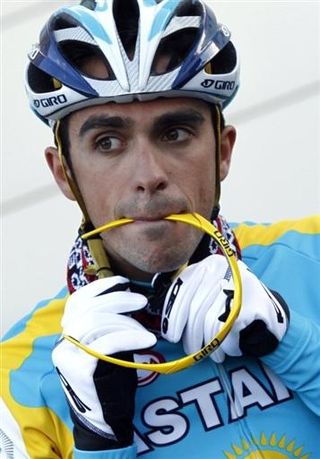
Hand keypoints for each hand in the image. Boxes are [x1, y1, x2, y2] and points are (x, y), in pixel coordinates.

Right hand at [52, 276, 155, 449]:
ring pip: (96, 323)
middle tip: (142, 300)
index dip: (99, 288)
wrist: (105, 418)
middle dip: (118, 300)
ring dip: (127, 321)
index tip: (122, 281)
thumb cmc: (109, 379)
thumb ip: (107, 324)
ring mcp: (69, 358)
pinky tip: (147, 340)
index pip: (77, 301)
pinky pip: (107, 344)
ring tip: (146, 330)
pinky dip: (130, 337)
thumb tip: (125, 296)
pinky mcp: (81, 370)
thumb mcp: (105, 345)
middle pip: (88, 309)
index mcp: (66, 334)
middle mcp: (62, 343)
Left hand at [161, 255, 288, 362]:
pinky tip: (230, 350)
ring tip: (213, 354)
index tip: (171, 336)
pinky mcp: (253, 304)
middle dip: (191, 335)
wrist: (270, 314)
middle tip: (191, 350)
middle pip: (196, 308)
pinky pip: (229, 331)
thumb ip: (190, 296)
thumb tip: (166, 322)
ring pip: (210, 322)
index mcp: (208, 264)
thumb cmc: (233, 305)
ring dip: (209, 344)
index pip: (183, 290)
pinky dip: (227, 346)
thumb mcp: (209, 291)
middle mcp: (224, 269)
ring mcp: (240, 285)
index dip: (173, 316)